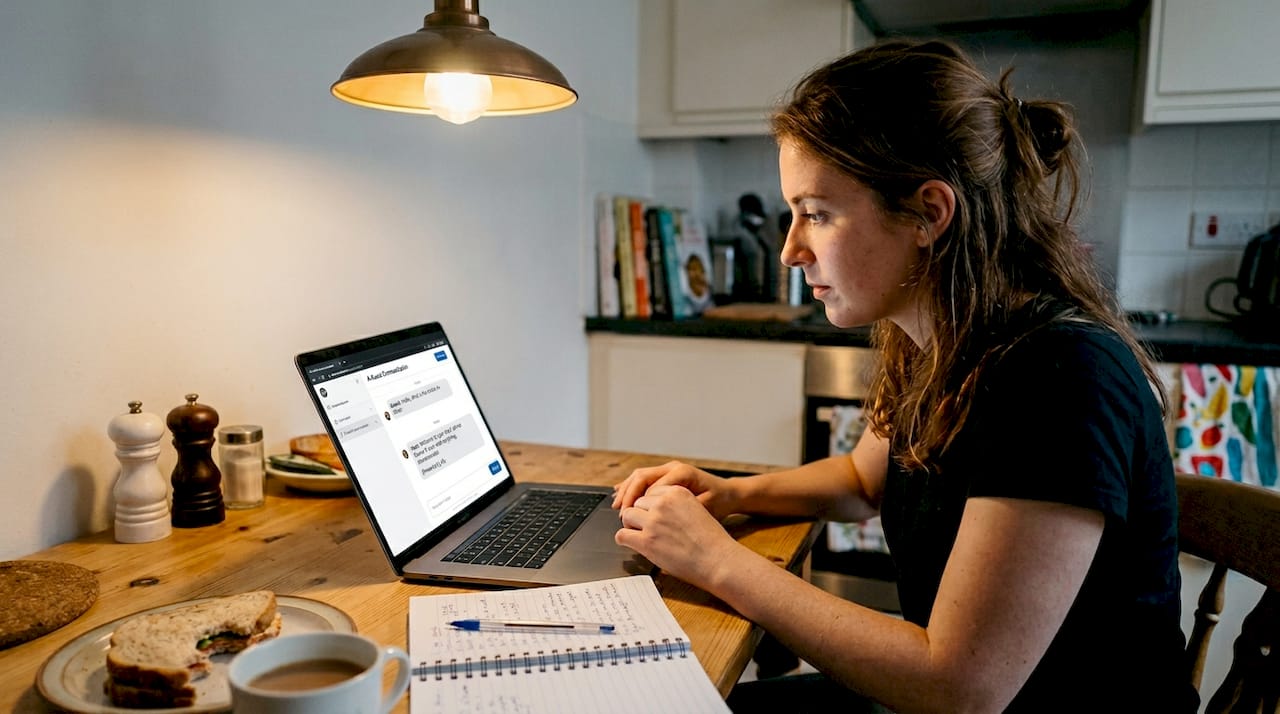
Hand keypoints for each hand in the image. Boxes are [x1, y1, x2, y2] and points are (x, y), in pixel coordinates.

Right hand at [612, 460, 736, 520]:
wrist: (728, 495)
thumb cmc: (719, 502)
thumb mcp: (705, 508)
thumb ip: (684, 509)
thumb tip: (661, 515)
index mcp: (682, 473)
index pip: (651, 485)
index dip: (637, 500)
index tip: (629, 516)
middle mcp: (673, 467)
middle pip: (642, 476)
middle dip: (628, 494)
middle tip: (619, 512)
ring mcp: (669, 469)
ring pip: (640, 476)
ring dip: (627, 490)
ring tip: (616, 506)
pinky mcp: (667, 475)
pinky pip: (645, 479)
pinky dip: (632, 487)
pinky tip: (620, 495)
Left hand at [615, 483, 746, 589]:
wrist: (718, 560)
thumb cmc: (711, 540)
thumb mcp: (696, 510)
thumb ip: (676, 507)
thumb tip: (657, 512)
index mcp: (676, 492)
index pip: (650, 492)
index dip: (650, 506)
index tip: (652, 515)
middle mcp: (663, 503)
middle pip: (637, 503)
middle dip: (640, 516)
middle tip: (647, 528)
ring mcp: (653, 521)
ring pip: (627, 516)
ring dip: (631, 526)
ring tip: (641, 536)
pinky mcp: (646, 541)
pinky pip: (622, 535)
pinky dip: (624, 539)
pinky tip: (631, 543)